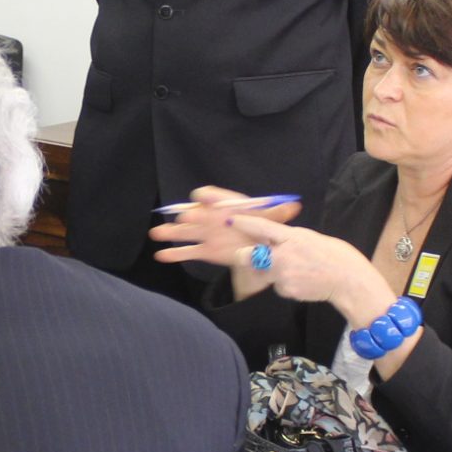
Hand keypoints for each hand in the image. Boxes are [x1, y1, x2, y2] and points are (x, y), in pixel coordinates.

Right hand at [149, 187, 304, 268]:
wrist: (258, 247)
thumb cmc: (262, 228)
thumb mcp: (272, 219)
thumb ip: (279, 213)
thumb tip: (295, 205)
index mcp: (229, 208)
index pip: (217, 197)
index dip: (209, 196)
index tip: (200, 196)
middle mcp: (214, 219)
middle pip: (199, 215)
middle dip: (190, 216)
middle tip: (182, 218)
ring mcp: (208, 235)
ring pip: (187, 233)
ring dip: (172, 232)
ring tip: (157, 233)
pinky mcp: (205, 251)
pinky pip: (188, 252)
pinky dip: (174, 254)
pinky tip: (161, 255)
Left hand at [223, 212, 381, 314]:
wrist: (348, 280)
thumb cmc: (333, 255)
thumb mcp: (309, 237)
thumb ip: (288, 238)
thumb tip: (272, 236)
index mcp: (292, 237)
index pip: (261, 227)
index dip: (244, 223)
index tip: (231, 220)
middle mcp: (283, 255)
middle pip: (249, 255)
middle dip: (244, 255)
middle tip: (245, 255)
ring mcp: (283, 275)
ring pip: (263, 272)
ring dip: (269, 271)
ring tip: (293, 269)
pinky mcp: (286, 290)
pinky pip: (277, 286)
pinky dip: (284, 283)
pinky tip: (300, 280)